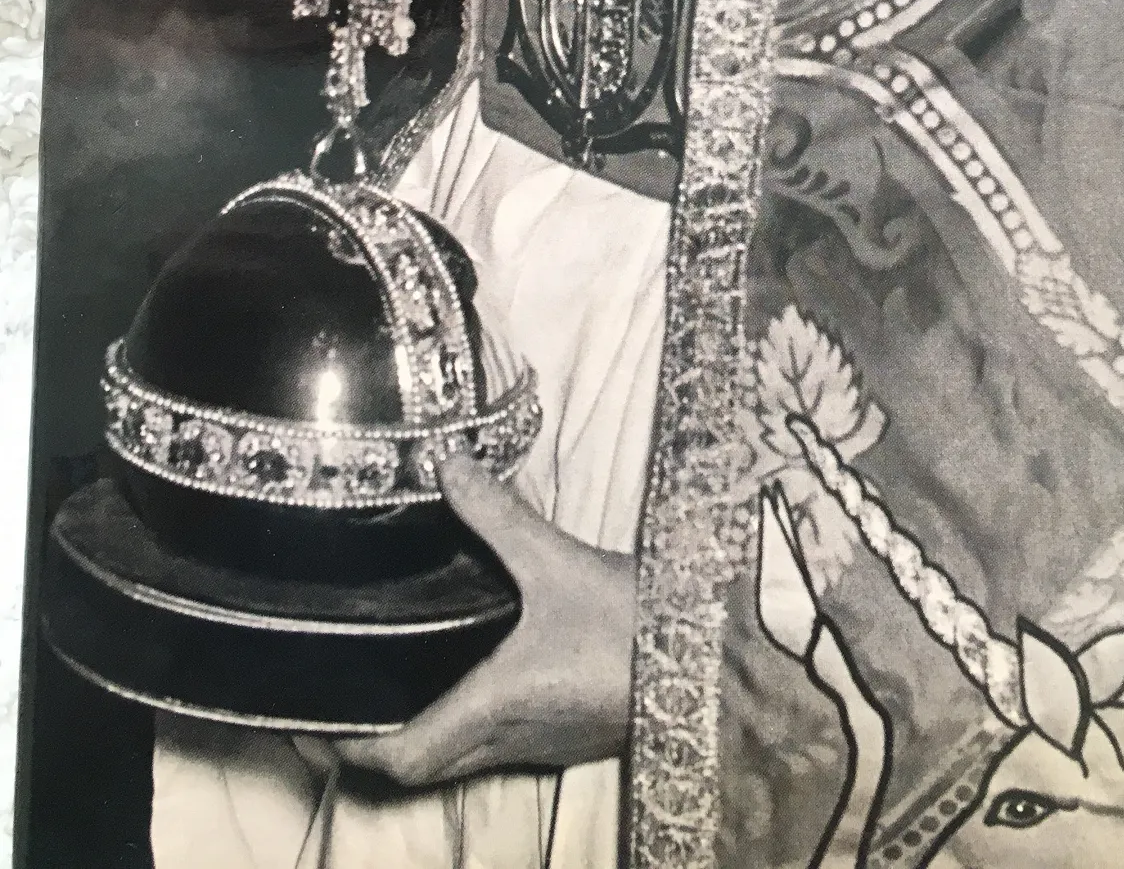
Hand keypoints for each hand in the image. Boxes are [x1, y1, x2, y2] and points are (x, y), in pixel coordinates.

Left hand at [325, 452, 637, 788]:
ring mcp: (536, 742)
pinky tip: (456, 671)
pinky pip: (488, 742)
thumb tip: (442, 463)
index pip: (398, 757)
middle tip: (336, 693)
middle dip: (369, 741)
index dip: (345, 747)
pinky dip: (455, 720)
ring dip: (414, 730)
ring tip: (383, 678)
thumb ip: (495, 514)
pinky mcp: (560, 732)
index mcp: (492, 707)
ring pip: (453, 757)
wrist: (708, 656)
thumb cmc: (629, 620)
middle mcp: (506, 737)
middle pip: (418, 766)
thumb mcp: (556, 560)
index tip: (310, 717)